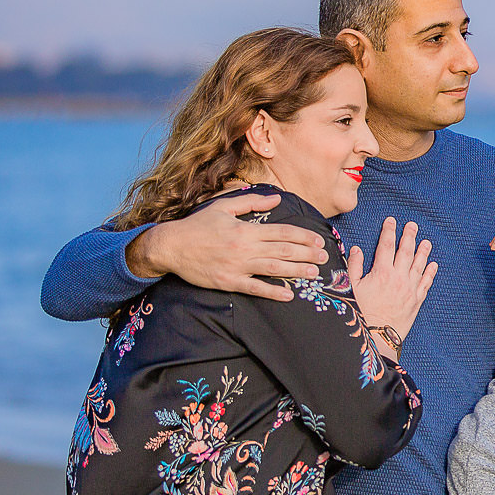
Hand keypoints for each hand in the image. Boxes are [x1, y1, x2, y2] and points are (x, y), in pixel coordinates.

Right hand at [125, 193, 326, 300]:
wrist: (170, 246)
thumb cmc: (197, 225)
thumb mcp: (223, 207)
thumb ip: (252, 202)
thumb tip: (277, 199)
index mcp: (246, 229)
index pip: (282, 232)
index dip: (303, 237)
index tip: (318, 240)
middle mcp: (245, 248)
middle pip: (283, 251)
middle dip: (307, 254)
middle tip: (324, 258)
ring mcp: (237, 266)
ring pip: (274, 269)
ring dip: (297, 272)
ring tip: (315, 274)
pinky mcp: (228, 282)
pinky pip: (255, 288)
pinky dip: (273, 292)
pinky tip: (288, 294)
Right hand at [348, 217, 437, 342]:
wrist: (377, 336)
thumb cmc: (361, 313)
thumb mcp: (351, 288)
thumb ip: (354, 267)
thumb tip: (356, 249)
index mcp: (381, 272)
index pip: (386, 245)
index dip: (389, 231)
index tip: (391, 221)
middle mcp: (398, 278)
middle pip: (405, 251)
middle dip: (409, 236)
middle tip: (412, 225)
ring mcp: (410, 289)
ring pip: (419, 265)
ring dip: (423, 252)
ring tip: (426, 241)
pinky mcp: (416, 301)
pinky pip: (426, 283)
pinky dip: (431, 273)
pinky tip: (434, 265)